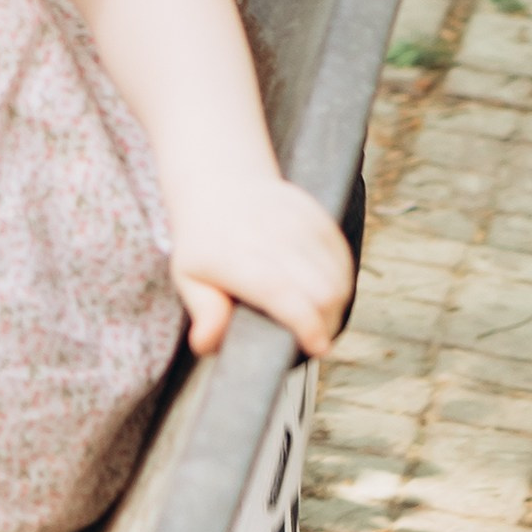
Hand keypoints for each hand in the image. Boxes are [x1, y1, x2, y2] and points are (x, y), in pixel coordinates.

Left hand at [171, 179, 352, 360]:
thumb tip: (204, 344)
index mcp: (236, 257)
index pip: (283, 295)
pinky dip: (340, 280)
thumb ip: (204, 312)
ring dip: (335, 304)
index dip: (307, 326)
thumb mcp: (188, 277)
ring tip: (317, 316)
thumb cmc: (204, 240)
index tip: (318, 347)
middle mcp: (273, 237)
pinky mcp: (317, 216)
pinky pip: (343, 256)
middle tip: (312, 336)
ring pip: (338, 276)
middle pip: (322, 291)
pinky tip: (324, 291)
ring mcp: (299, 224)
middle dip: (326, 322)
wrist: (222, 185)